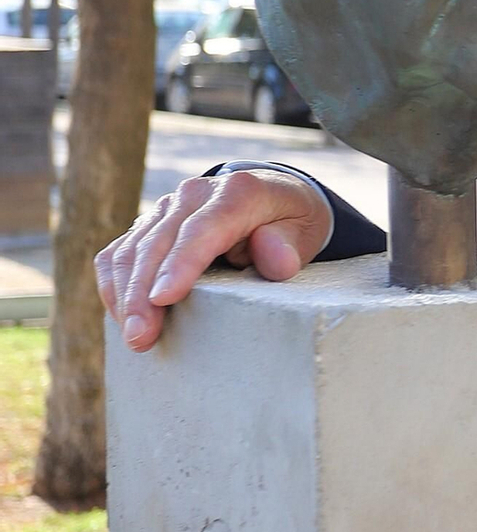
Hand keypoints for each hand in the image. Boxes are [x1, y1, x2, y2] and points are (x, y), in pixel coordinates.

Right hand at [96, 171, 335, 349]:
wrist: (271, 196)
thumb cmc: (289, 222)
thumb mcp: (305, 232)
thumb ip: (289, 246)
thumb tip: (276, 261)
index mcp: (237, 193)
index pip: (201, 229)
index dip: (180, 263)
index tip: (163, 298)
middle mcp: (194, 194)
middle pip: (158, 243)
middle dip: (143, 293)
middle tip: (141, 338)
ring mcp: (167, 208)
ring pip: (131, 249)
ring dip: (125, 295)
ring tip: (134, 338)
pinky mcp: (149, 224)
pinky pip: (119, 254)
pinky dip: (116, 286)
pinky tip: (124, 318)